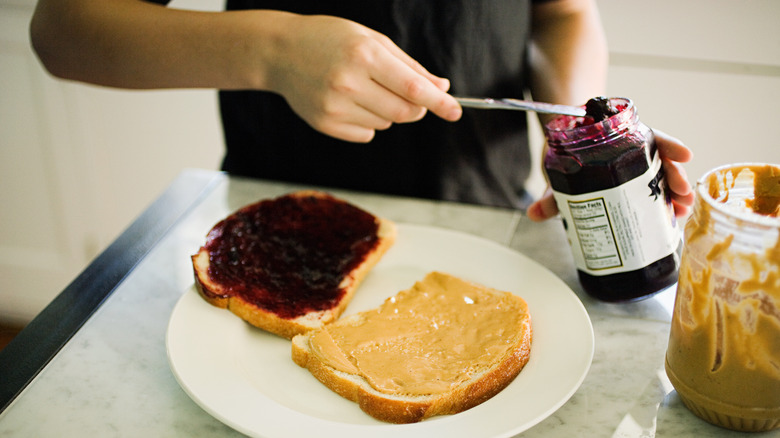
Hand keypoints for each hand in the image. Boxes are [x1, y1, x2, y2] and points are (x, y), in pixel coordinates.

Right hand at [267, 15, 461, 142]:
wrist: (279, 51)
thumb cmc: (330, 39)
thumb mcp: (371, 39)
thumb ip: (408, 65)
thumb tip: (440, 88)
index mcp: (364, 55)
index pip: (413, 88)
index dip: (439, 102)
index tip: (456, 111)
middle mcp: (349, 82)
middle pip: (404, 113)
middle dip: (417, 108)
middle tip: (411, 97)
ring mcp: (334, 106)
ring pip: (386, 124)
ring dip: (388, 112)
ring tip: (365, 88)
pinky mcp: (325, 124)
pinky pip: (366, 134)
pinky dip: (368, 122)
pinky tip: (348, 101)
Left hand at [526, 129, 694, 221]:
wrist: (562, 150)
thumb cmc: (565, 153)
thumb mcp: (559, 172)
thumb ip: (551, 194)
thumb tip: (534, 214)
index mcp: (618, 139)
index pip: (648, 136)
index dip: (668, 145)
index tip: (685, 155)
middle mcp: (630, 151)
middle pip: (659, 159)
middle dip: (674, 177)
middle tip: (682, 194)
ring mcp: (633, 167)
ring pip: (659, 176)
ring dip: (674, 192)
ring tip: (682, 209)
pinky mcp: (632, 183)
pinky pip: (652, 189)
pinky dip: (664, 201)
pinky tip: (675, 214)